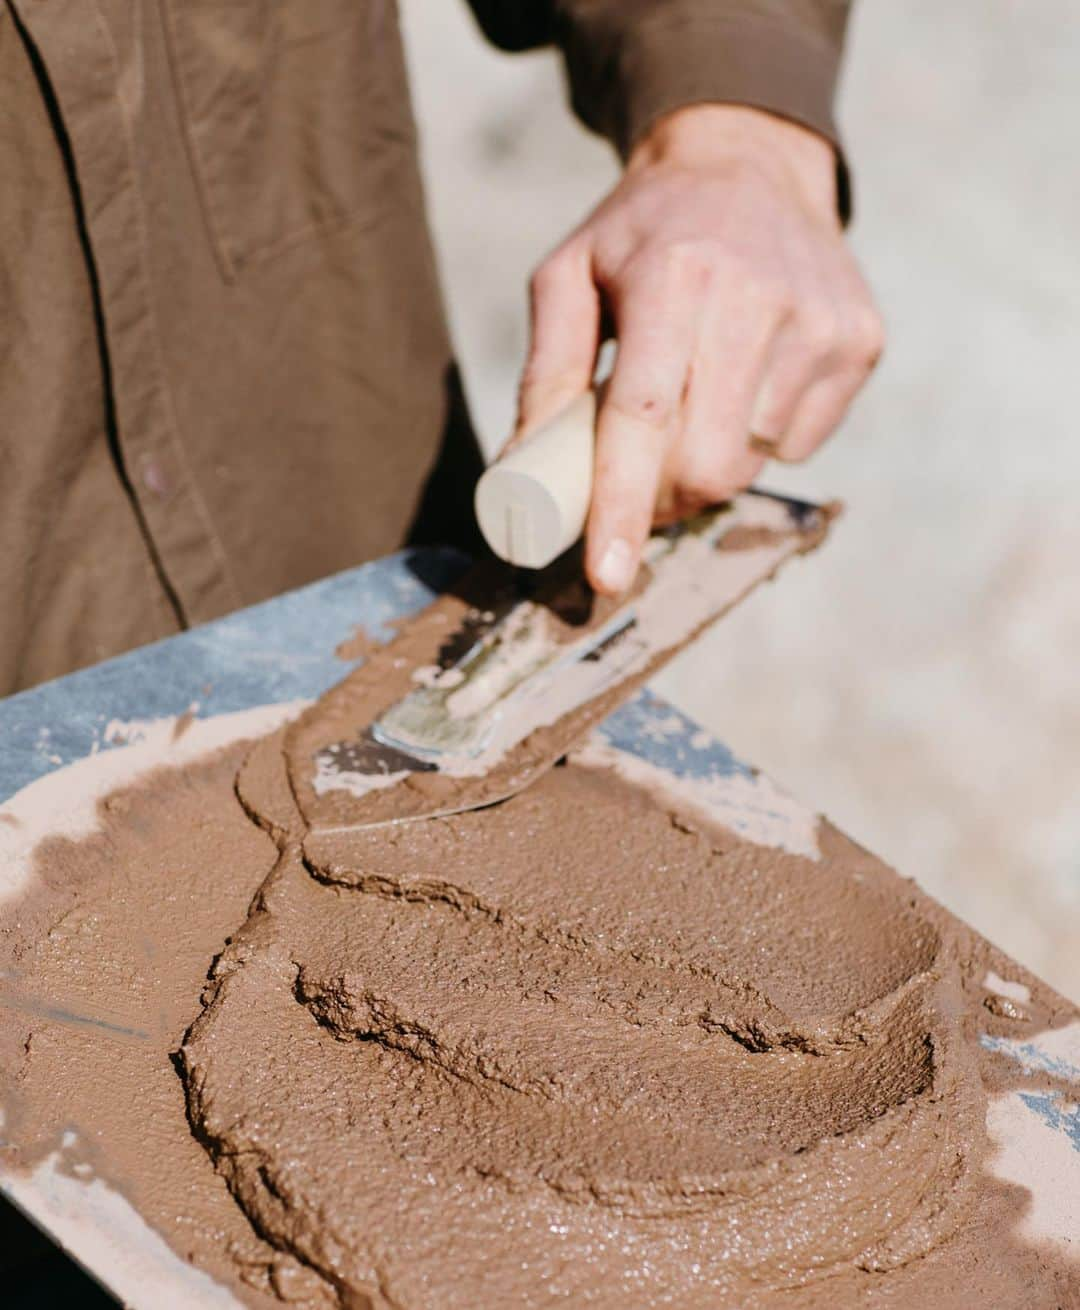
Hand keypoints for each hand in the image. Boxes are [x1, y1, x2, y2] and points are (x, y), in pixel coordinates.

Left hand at [509, 104, 883, 594]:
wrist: (750, 163)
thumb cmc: (643, 232)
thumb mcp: (570, 276)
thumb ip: (545, 372)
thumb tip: (520, 473)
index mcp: (675, 275)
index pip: (644, 416)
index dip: (622, 505)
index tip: (606, 577)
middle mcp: (758, 297)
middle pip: (707, 463)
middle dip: (662, 498)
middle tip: (637, 481)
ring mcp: (820, 323)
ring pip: (752, 462)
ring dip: (708, 465)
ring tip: (692, 408)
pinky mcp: (860, 341)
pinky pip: (798, 443)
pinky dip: (759, 439)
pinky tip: (745, 383)